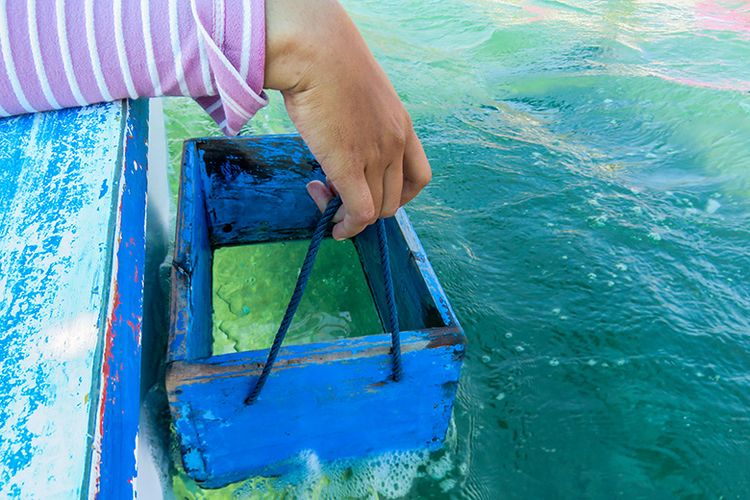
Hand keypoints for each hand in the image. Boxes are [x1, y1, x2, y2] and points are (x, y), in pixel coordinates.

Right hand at [264, 0, 430, 239]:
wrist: (316, 51)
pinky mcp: (348, 164)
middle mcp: (395, 144)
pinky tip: (334, 227)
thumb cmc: (330, 65)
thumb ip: (362, 124)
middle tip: (335, 192)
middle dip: (368, 206)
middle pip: (395, 199)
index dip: (399, 195)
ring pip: (376, 209)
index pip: (419, 177)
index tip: (371, 190)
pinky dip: (349, 227)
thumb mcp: (361, 96)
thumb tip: (342, 142)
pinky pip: (359, 211)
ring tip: (324, 197)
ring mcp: (375, 155)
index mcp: (403, 126)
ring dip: (351, 215)